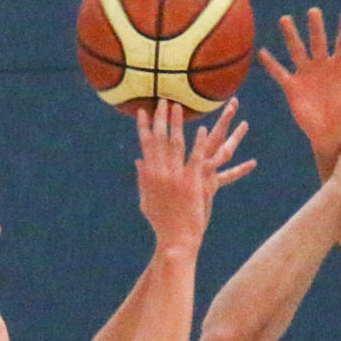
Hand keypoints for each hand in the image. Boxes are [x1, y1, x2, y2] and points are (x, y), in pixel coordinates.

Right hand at [134, 98, 253, 251]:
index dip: (144, 127)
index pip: (145, 145)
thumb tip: (138, 161)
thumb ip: (143, 178)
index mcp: (149, 176)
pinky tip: (202, 129)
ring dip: (177, 124)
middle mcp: (159, 173)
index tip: (143, 111)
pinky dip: (198, 143)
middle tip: (163, 101)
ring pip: (176, 144)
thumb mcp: (147, 200)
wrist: (175, 238)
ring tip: (179, 108)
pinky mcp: (191, 182)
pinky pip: (195, 158)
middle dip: (160, 119)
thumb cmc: (162, 222)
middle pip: (159, 140)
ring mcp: (175, 177)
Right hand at [258, 7, 340, 159]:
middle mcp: (322, 66)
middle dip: (316, 27)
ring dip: (292, 36)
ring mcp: (306, 75)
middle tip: (314, 12)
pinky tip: (262, 52)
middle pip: (318, 41)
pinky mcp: (293, 87)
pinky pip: (280, 74)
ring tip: (285, 19)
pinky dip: (271, 64)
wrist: (333, 133)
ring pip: (298, 51)